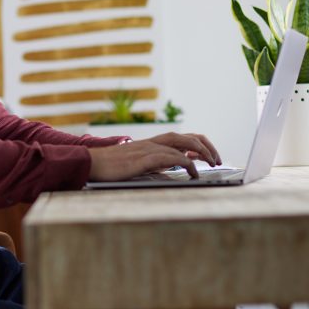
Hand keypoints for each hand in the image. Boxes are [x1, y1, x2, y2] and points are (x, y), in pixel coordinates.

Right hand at [87, 132, 220, 181]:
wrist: (91, 164)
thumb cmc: (112, 167)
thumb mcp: (140, 165)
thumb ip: (157, 165)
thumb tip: (175, 171)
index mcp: (152, 143)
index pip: (182, 137)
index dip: (200, 144)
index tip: (211, 156)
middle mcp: (152, 142)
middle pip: (186, 137)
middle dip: (206, 146)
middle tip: (217, 160)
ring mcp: (147, 148)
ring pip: (180, 143)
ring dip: (200, 152)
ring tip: (211, 164)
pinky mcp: (142, 158)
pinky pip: (169, 156)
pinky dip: (184, 162)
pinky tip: (192, 172)